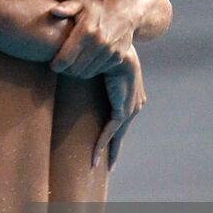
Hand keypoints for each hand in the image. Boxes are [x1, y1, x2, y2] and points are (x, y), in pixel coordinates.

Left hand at [48, 0, 140, 78]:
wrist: (126, 11)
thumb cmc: (97, 8)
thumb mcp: (81, 3)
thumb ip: (66, 7)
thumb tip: (53, 11)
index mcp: (86, 31)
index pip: (65, 59)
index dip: (56, 65)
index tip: (52, 64)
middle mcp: (98, 43)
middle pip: (74, 69)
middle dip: (64, 70)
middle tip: (61, 66)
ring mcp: (109, 52)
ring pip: (86, 73)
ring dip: (76, 72)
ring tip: (71, 65)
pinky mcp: (117, 57)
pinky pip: (98, 71)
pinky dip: (90, 70)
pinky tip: (85, 63)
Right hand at [93, 47, 145, 169]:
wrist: (116, 47)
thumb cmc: (107, 52)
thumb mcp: (100, 65)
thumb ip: (93, 72)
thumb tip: (78, 70)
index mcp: (132, 93)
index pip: (121, 117)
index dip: (114, 131)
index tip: (107, 143)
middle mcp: (135, 103)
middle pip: (122, 130)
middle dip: (114, 148)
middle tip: (107, 164)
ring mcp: (131, 108)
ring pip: (118, 135)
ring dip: (107, 151)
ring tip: (96, 164)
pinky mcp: (124, 110)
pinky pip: (112, 131)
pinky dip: (102, 143)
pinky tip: (94, 155)